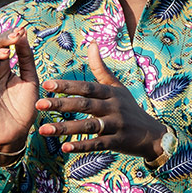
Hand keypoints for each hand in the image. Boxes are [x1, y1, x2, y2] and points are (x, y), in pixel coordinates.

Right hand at [0, 27, 40, 155]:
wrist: (16, 133)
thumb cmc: (24, 108)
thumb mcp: (30, 80)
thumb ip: (26, 59)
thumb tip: (22, 35)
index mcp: (4, 68)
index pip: (4, 46)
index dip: (11, 37)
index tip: (22, 30)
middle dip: (3, 40)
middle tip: (15, 36)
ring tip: (5, 51)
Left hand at [34, 47, 167, 159]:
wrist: (153, 134)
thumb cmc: (130, 108)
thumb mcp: (118, 87)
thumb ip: (101, 68)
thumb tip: (92, 43)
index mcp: (111, 92)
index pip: (86, 87)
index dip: (67, 85)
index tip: (46, 84)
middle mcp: (114, 107)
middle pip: (84, 104)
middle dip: (60, 104)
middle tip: (38, 104)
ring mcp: (117, 125)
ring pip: (88, 125)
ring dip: (65, 128)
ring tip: (43, 129)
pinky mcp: (118, 142)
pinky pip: (98, 144)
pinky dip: (81, 146)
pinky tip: (65, 148)